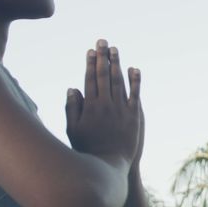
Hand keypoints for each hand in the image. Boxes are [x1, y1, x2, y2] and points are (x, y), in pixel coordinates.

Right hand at [65, 39, 140, 166]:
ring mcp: (121, 109)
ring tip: (115, 50)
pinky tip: (134, 69)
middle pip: (104, 75)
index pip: (90, 79)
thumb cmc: (87, 149)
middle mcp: (106, 105)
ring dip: (117, 64)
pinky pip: (135, 94)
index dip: (90, 63)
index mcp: (90, 107)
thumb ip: (71, 108)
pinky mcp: (134, 116)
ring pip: (119, 82)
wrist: (109, 164)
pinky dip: (135, 81)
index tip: (90, 51)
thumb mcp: (72, 130)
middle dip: (103, 57)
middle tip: (103, 42)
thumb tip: (73, 88)